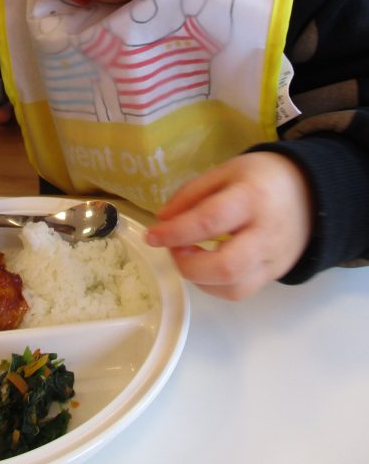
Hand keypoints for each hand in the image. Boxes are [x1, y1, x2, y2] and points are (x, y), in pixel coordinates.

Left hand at [145, 152, 312, 299]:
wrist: (312, 193)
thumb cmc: (261, 178)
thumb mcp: (226, 172)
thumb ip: (191, 194)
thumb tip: (161, 220)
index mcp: (251, 199)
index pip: (209, 221)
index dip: (175, 232)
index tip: (151, 235)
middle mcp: (265, 234)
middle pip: (225, 266)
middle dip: (187, 264)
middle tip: (173, 248)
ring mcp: (273, 259)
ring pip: (233, 287)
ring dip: (199, 278)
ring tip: (187, 256)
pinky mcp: (274, 274)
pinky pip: (240, 291)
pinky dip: (214, 285)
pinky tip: (204, 267)